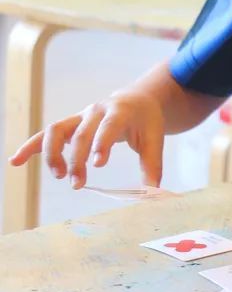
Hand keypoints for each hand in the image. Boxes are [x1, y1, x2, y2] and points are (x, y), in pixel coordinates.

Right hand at [8, 91, 165, 188]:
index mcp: (119, 111)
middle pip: (80, 134)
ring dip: (52, 154)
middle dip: (76, 159)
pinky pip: (45, 134)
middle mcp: (96, 111)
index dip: (101, 144)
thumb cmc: (145, 121)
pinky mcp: (69, 124)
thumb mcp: (154, 138)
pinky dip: (30, 146)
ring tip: (57, 176)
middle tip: (77, 184)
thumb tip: (153, 191)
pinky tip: (15, 161)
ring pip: (57, 130)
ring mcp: (79, 116)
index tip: (98, 164)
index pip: (108, 126)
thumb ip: (152, 164)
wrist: (136, 100)